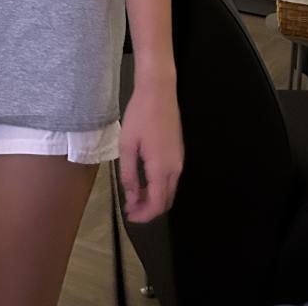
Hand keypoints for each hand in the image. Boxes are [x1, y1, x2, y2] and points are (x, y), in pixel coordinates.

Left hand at [118, 78, 182, 222]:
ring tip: (134, 195)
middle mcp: (175, 168)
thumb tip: (132, 197)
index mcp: (161, 168)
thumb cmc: (140, 115)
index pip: (157, 204)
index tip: (129, 216)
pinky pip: (171, 178)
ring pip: (169, 190)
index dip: (144, 215)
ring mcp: (179, 160)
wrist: (159, 91)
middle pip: (166, 200)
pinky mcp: (178, 152)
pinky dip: (159, 186)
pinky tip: (144, 180)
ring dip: (154, 198)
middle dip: (148, 209)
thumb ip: (129, 174)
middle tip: (130, 208)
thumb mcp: (127, 145)